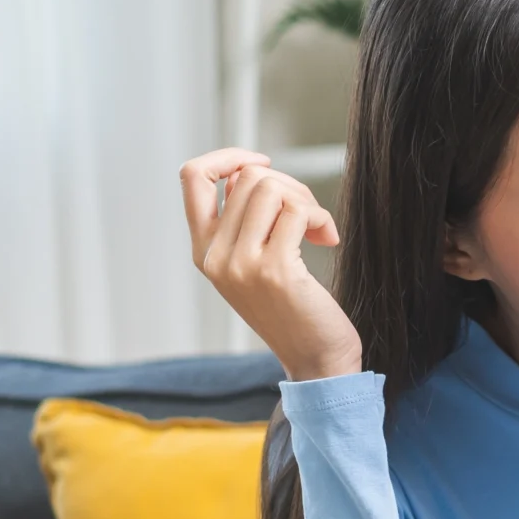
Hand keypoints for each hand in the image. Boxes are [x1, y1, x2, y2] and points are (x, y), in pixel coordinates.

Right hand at [178, 148, 361, 381]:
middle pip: (247, 178)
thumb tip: (251, 173)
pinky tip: (327, 238)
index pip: (192, 177)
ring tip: (317, 229)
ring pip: (270, 187)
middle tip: (308, 216)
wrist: (317, 361)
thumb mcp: (253, 266)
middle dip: (288, 185)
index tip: (262, 164)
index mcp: (204, 252)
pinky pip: (297, 210)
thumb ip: (243, 223)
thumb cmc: (294, 311)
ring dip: (305, 199)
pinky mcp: (275, 270)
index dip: (228, 157)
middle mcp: (215, 257)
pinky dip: (319, 216)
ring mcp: (241, 264)